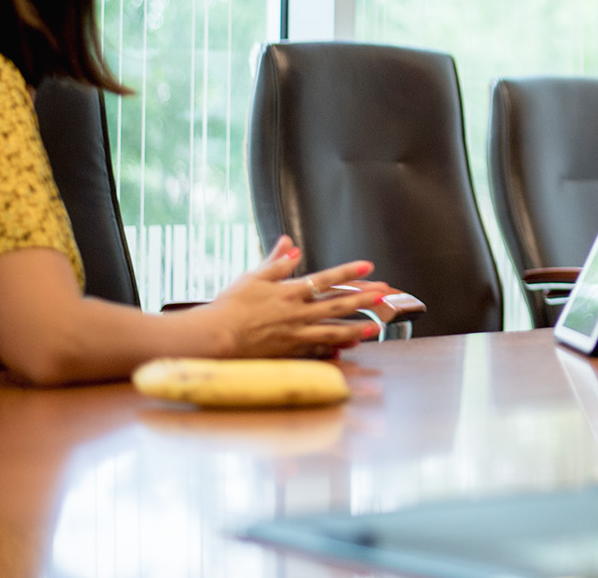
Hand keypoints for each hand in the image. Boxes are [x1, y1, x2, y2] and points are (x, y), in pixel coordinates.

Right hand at [195, 235, 385, 358]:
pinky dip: (333, 350)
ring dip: (356, 329)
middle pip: (336, 305)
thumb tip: (291, 245)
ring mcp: (294, 335)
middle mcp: (296, 313)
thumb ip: (275, 262)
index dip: (348, 272)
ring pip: (332, 332)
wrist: (214, 337)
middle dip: (362, 299)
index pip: (325, 278)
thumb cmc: (229, 305)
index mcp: (289, 292)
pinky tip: (348, 349)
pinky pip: (316, 352)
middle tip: (384, 295)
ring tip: (376, 328)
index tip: (368, 267)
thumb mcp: (252, 277)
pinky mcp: (288, 352)